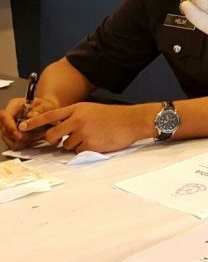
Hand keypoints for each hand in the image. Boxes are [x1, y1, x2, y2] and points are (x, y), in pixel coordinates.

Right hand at [0, 96, 58, 149]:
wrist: (49, 112)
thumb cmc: (46, 107)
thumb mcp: (47, 105)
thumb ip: (40, 110)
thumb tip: (31, 115)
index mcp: (14, 106)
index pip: (5, 116)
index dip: (9, 127)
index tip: (19, 135)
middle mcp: (9, 117)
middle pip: (5, 131)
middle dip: (20, 136)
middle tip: (37, 134)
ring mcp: (9, 127)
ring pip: (10, 140)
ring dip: (25, 140)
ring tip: (39, 134)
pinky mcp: (12, 136)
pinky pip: (15, 145)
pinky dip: (26, 143)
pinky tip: (35, 138)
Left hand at [17, 101, 154, 152]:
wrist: (132, 121)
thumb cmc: (114, 116)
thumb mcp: (91, 110)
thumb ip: (75, 117)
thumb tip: (61, 129)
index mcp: (77, 109)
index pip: (50, 115)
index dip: (34, 122)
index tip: (22, 126)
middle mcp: (77, 120)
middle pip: (53, 134)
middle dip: (54, 140)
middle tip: (61, 141)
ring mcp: (83, 132)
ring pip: (66, 145)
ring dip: (75, 145)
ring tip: (91, 138)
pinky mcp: (90, 144)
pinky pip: (78, 152)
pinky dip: (85, 150)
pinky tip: (97, 142)